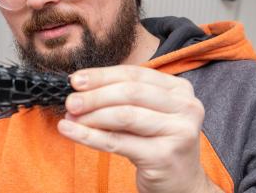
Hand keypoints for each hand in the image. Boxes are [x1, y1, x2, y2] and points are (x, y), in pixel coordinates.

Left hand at [57, 66, 221, 192]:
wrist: (181, 183)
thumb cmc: (157, 143)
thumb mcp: (145, 114)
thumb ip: (121, 99)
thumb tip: (80, 90)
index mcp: (180, 89)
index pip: (134, 74)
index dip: (102, 76)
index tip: (75, 80)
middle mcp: (186, 107)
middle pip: (130, 92)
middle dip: (94, 95)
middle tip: (70, 101)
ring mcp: (179, 131)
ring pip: (124, 116)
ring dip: (91, 116)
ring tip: (70, 117)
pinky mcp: (164, 156)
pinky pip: (118, 142)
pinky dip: (89, 136)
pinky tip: (69, 131)